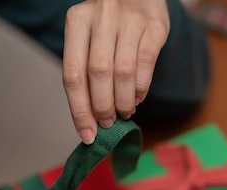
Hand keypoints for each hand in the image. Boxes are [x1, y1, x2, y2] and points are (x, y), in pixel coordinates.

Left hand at [63, 0, 169, 143]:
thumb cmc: (108, 25)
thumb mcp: (89, 38)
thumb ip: (85, 74)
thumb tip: (90, 121)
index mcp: (77, 21)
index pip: (72, 74)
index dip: (79, 110)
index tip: (87, 135)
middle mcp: (102, 16)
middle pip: (98, 73)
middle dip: (103, 107)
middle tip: (107, 123)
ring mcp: (129, 19)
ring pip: (123, 72)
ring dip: (123, 101)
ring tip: (123, 112)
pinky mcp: (154, 26)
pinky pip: (146, 65)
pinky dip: (140, 89)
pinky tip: (137, 97)